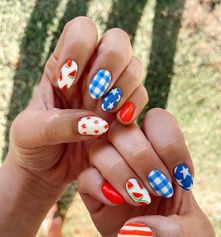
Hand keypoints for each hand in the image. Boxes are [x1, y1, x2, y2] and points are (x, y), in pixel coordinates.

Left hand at [3, 17, 146, 196]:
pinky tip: (121, 120)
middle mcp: (91, 73)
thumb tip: (95, 122)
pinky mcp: (123, 113)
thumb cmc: (35, 147)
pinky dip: (135, 105)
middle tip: (95, 92)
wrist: (49, 172)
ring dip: (125, 85)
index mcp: (63, 66)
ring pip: (134, 67)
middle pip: (117, 41)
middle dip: (110, 63)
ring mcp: (110, 92)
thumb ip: (56, 124)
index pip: (81, 31)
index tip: (67, 82)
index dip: (79, 47)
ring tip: (107, 109)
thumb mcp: (30, 133)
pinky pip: (141, 97)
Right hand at [78, 108, 218, 236]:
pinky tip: (115, 202)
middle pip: (124, 129)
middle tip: (158, 188)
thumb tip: (136, 229)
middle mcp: (136, 157)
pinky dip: (98, 186)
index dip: (168, 143)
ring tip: (138, 197)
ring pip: (100, 149)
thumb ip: (173, 235)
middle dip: (142, 157)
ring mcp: (112, 173)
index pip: (158, 120)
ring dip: (120, 172)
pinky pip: (85, 176)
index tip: (179, 176)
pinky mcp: (94, 192)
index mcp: (165, 154)